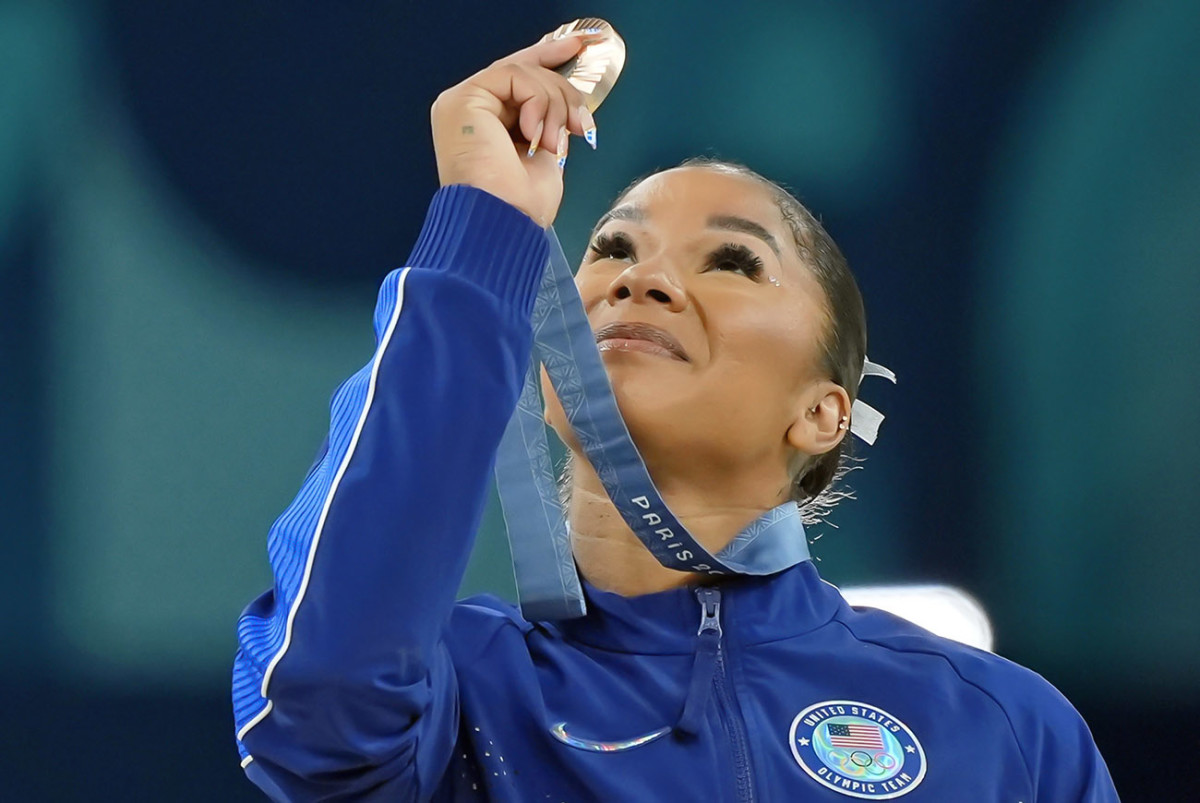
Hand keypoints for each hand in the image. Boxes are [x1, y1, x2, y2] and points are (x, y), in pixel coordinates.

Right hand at [430, 33, 595, 226]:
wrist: (504, 224)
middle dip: (561, 88)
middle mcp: (467, 110)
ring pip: (523, 72)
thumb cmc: (520, 206)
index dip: (547, 59)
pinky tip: (535, 135)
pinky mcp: (463, 99)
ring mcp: (462, 103)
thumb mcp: (545, 155)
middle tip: (581, 122)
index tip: (576, 51)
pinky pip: (514, 75)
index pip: (515, 80)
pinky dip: (537, 102)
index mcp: (481, 125)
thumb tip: (569, 110)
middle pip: (522, 72)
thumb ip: (549, 124)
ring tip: (553, 142)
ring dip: (553, 105)